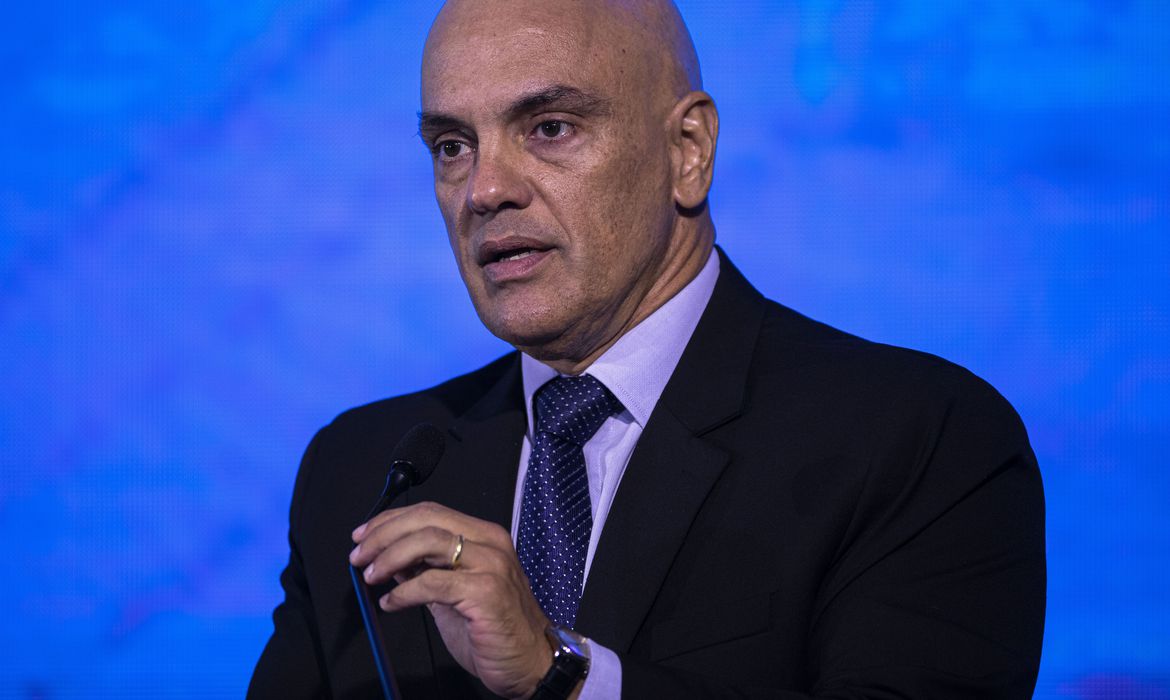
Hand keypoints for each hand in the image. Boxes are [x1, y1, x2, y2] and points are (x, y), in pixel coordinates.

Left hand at [350, 502, 552, 698]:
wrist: (532, 663)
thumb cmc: (496, 629)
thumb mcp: (454, 593)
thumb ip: (427, 571)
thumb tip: (391, 559)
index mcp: (484, 537)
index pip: (430, 512)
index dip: (391, 520)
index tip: (364, 535)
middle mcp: (490, 543)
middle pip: (426, 519)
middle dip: (383, 534)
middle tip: (359, 555)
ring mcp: (490, 565)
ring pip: (428, 541)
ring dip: (389, 556)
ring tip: (371, 575)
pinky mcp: (485, 592)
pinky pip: (432, 583)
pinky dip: (403, 592)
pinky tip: (391, 603)